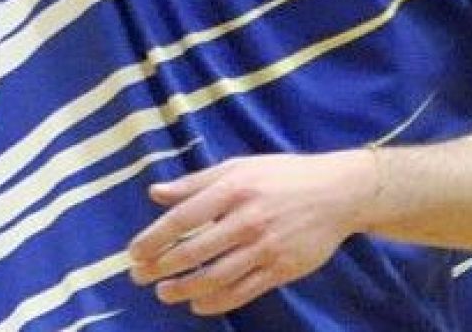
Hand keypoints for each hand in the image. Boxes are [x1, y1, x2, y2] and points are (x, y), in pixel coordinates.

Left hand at [127, 150, 377, 315]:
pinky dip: (215, 303)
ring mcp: (265, 247)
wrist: (337, 193)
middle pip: (194, 251)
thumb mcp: (239, 167)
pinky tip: (198, 304)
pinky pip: (241, 292)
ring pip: (214, 277)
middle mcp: (248, 218)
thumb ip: (196, 182)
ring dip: (183, 289)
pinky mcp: (281, 269)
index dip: (154, 238)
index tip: (134, 252)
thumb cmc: (282, 176)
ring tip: (165, 293)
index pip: (183, 218)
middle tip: (139, 276)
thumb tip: (155, 193)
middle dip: (160, 268)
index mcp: (234, 188)